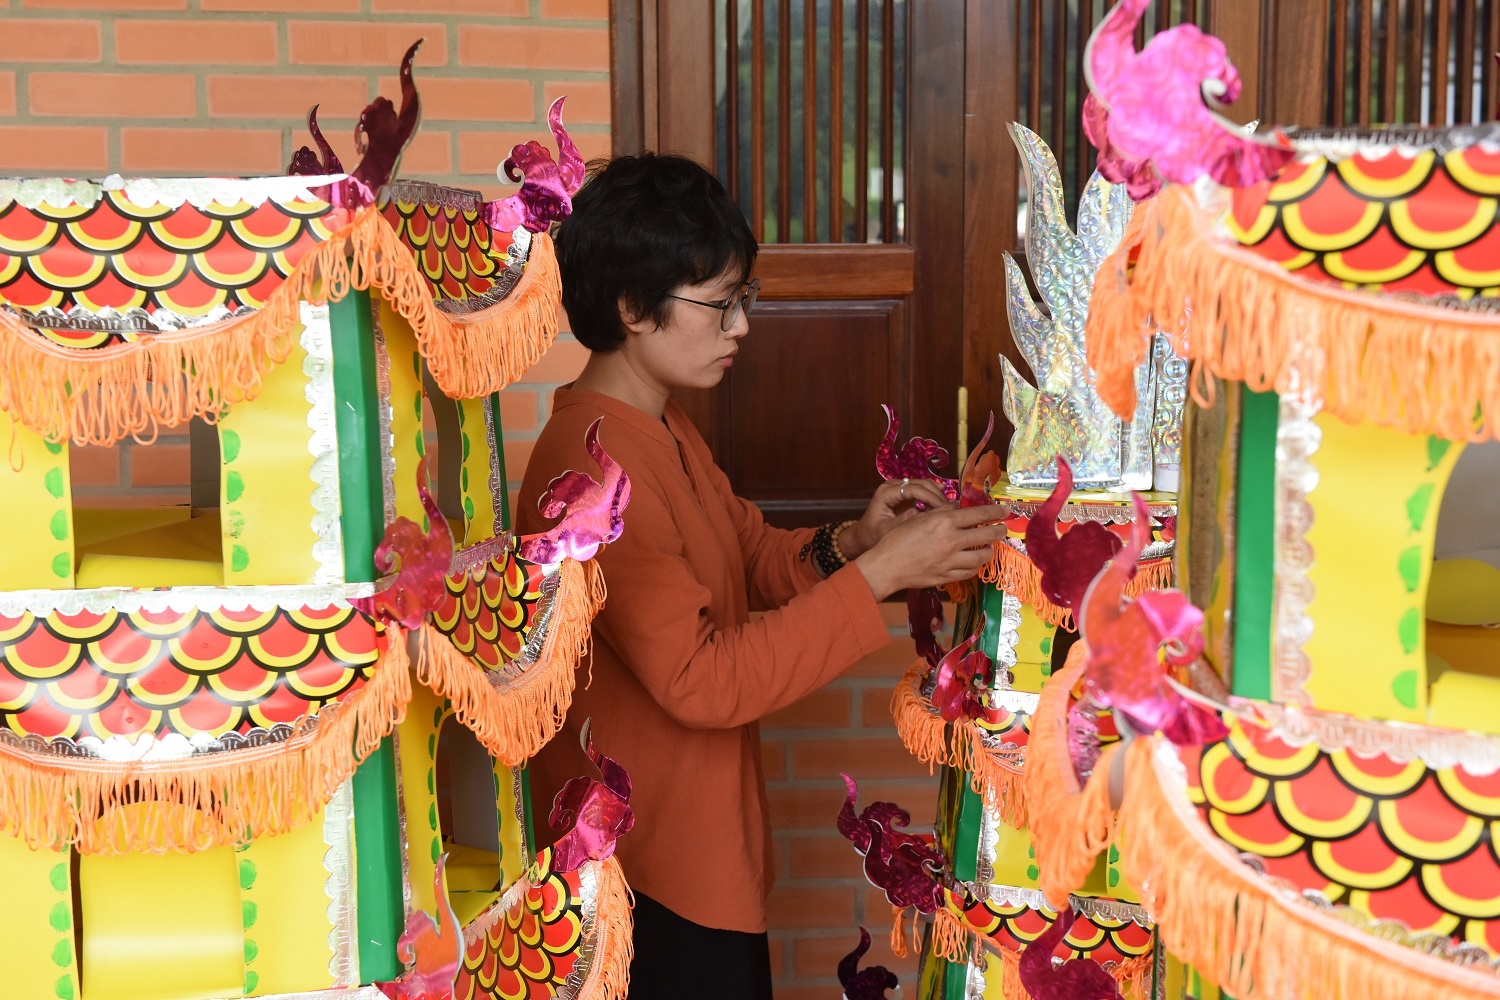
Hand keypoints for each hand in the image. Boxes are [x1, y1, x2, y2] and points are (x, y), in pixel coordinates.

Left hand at [840, 477, 953, 560]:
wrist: (864, 536)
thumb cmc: (872, 535)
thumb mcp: (887, 531)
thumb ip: (904, 521)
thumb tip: (923, 513)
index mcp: (885, 493)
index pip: (911, 488)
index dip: (929, 496)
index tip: (942, 508)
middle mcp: (892, 486)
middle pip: (920, 483)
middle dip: (936, 495)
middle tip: (950, 508)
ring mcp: (899, 488)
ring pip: (924, 485)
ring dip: (938, 495)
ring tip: (950, 508)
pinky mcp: (906, 493)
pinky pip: (924, 490)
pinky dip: (935, 496)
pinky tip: (945, 505)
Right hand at [853, 504, 1006, 600]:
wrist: (886, 566)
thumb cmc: (897, 539)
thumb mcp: (917, 518)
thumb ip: (940, 512)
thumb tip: (956, 507)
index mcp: (944, 522)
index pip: (979, 514)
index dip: (995, 512)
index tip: (1004, 511)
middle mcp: (952, 541)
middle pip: (987, 535)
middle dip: (999, 531)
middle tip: (1002, 529)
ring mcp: (951, 561)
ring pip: (982, 556)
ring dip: (989, 550)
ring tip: (988, 547)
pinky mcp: (948, 576)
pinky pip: (969, 571)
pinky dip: (974, 566)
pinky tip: (973, 562)